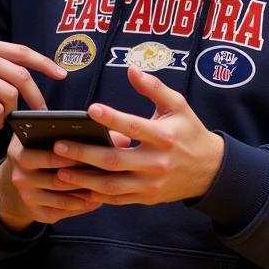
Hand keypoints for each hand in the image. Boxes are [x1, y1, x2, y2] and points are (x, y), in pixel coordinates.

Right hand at [0, 133, 104, 230]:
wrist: (11, 187)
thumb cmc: (34, 154)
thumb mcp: (35, 138)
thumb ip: (57, 127)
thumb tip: (100, 127)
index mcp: (19, 154)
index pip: (49, 155)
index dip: (73, 154)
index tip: (95, 150)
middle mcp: (20, 177)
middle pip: (58, 179)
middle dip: (84, 174)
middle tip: (107, 170)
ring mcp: (27, 197)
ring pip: (64, 197)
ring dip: (86, 192)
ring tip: (106, 185)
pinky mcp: (36, 214)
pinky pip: (64, 211)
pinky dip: (82, 206)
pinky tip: (96, 199)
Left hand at [54, 66, 224, 205]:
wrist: (210, 170)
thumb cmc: (188, 132)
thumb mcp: (178, 106)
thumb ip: (154, 87)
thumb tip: (131, 69)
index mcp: (164, 137)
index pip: (134, 127)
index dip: (113, 118)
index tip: (90, 109)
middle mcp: (156, 163)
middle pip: (115, 160)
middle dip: (84, 154)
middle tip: (58, 146)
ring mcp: (150, 184)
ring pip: (112, 186)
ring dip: (84, 180)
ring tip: (59, 171)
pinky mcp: (146, 198)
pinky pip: (117, 199)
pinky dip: (95, 196)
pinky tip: (75, 188)